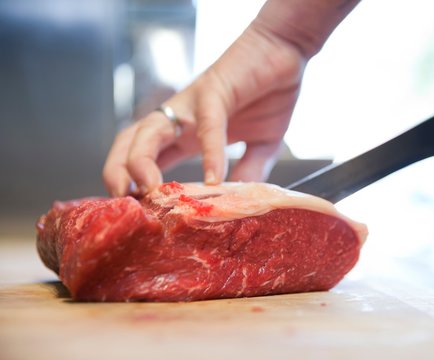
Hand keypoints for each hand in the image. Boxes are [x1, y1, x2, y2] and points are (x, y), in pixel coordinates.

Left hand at [103, 22, 305, 196]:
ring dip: (141, 162)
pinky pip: (207, 125)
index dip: (132, 185)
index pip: (144, 159)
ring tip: (151, 192)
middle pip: (130, 143)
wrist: (284, 51)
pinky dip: (210, 154)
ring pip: (149, 131)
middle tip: (125, 205)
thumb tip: (242, 198)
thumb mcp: (262, 143)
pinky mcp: (215, 90)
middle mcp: (180, 119)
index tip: (136, 214)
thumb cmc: (269, 93)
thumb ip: (251, 169)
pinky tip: (214, 180)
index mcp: (186, 134)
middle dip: (117, 172)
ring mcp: (193, 104)